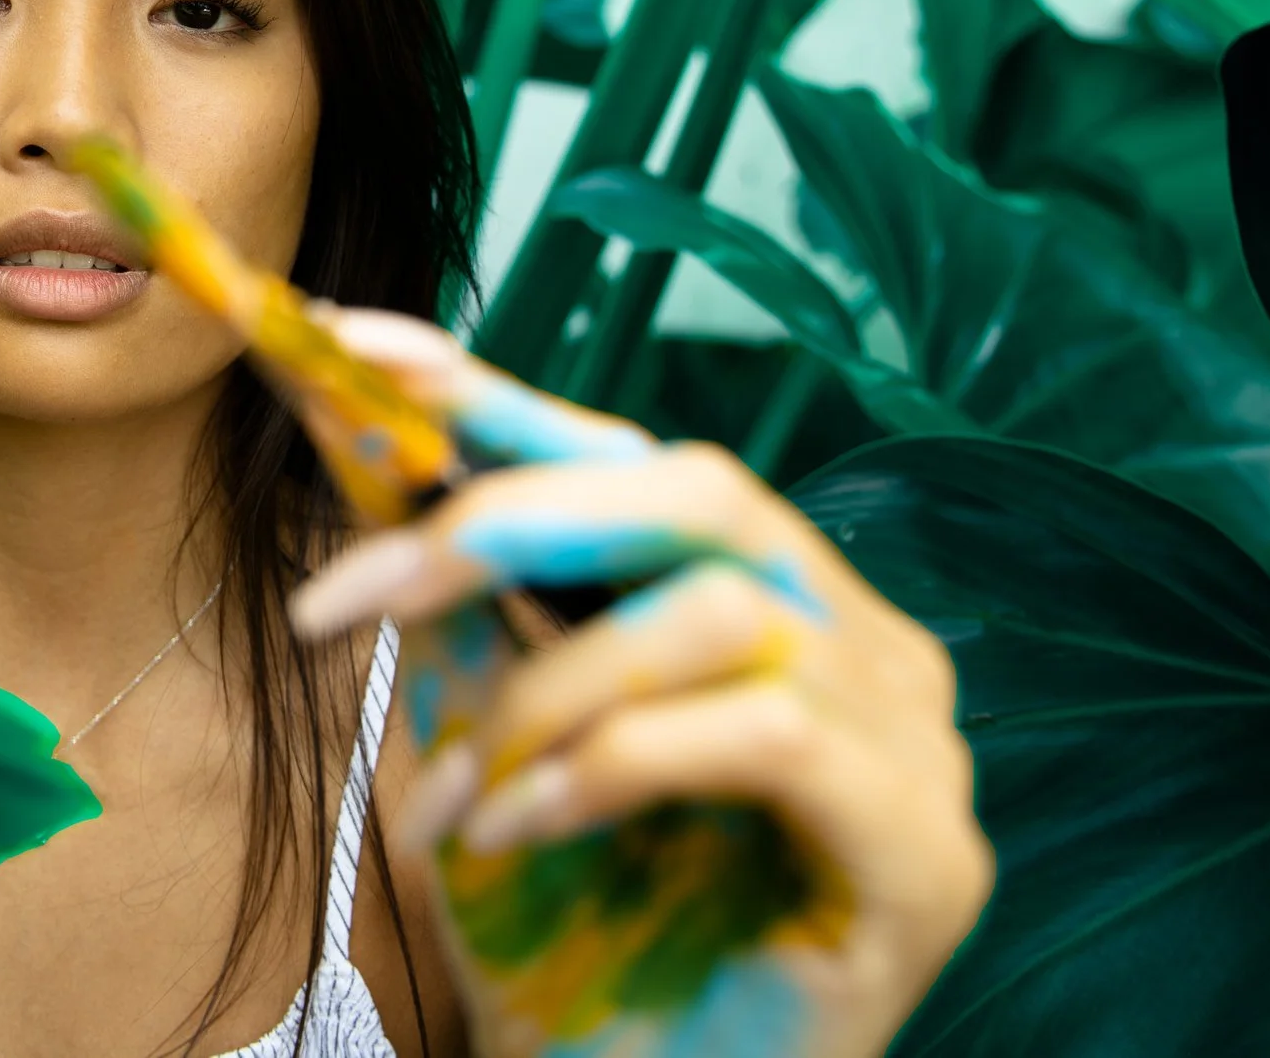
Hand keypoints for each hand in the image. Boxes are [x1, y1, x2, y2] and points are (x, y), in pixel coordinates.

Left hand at [289, 308, 991, 1057]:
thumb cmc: (571, 924)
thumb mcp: (487, 730)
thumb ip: (457, 595)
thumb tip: (356, 428)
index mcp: (759, 590)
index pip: (630, 453)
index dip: (497, 393)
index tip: (351, 344)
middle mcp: (853, 633)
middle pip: (697, 487)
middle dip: (501, 520)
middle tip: (344, 597)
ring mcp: (909, 734)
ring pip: (721, 608)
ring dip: (540, 694)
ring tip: (440, 801)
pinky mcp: (925, 847)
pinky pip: (765, 735)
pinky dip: (611, 765)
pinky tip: (521, 831)